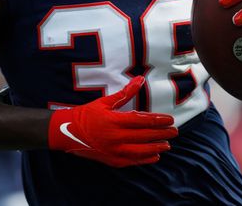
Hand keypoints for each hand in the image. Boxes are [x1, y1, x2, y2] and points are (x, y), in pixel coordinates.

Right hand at [47, 76, 177, 167]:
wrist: (67, 133)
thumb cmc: (87, 114)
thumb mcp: (105, 102)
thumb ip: (125, 93)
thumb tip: (140, 79)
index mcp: (114, 121)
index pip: (142, 121)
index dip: (158, 120)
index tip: (170, 120)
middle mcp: (115, 138)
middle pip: (144, 136)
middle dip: (161, 134)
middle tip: (175, 132)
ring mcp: (113, 151)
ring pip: (140, 151)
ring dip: (156, 148)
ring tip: (167, 145)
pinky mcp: (111, 160)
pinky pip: (132, 161)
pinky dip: (145, 160)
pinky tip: (155, 156)